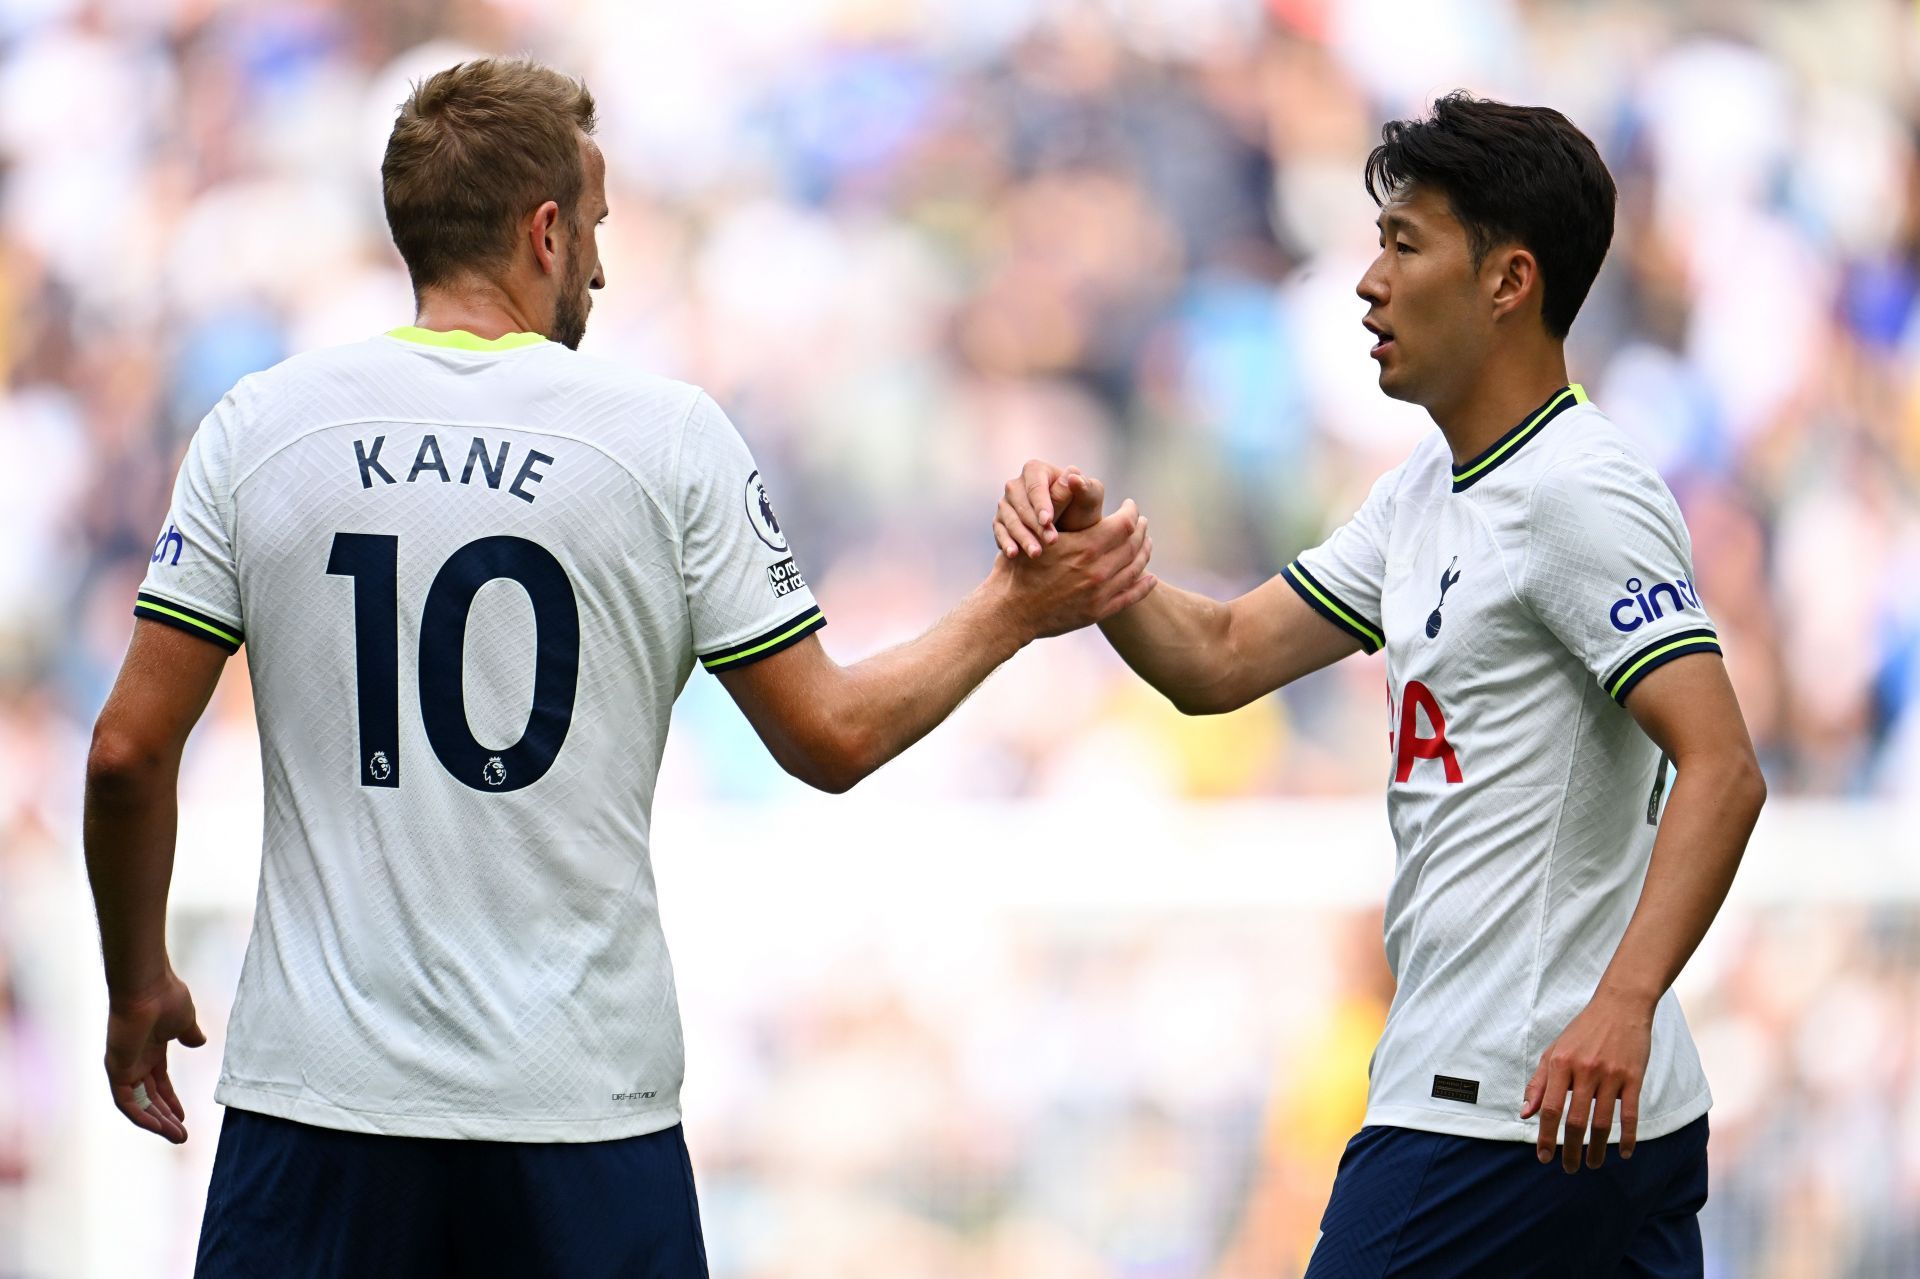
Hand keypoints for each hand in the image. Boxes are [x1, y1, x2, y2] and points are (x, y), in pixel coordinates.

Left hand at [105, 970, 205, 1143]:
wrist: (148, 989)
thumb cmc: (167, 999)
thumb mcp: (185, 1021)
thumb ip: (190, 1034)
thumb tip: (198, 1042)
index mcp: (151, 1050)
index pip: (159, 1084)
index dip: (170, 1101)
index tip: (183, 1116)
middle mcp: (135, 1062)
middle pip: (148, 1098)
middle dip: (166, 1118)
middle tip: (181, 1135)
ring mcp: (125, 1067)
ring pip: (138, 1105)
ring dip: (156, 1122)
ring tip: (176, 1136)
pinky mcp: (117, 1071)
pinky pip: (126, 1102)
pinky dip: (142, 1117)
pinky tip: (159, 1127)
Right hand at [991, 498, 1154, 637]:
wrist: (1011, 610)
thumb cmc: (1020, 566)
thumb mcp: (1038, 532)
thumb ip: (1060, 504)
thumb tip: (1073, 473)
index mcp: (1087, 547)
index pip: (1125, 523)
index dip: (1131, 511)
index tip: (1130, 505)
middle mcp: (1099, 570)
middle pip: (1134, 545)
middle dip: (1141, 530)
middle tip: (1142, 522)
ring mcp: (1100, 593)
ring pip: (1135, 570)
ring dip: (1144, 553)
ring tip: (1146, 543)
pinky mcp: (1098, 612)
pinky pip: (1130, 597)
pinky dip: (1144, 586)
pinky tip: (1150, 578)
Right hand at [994, 459, 1106, 557]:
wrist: (1072, 532)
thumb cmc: (1082, 510)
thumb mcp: (1090, 498)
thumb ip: (1084, 487)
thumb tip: (1073, 476)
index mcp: (1036, 470)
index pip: (1035, 486)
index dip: (1040, 503)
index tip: (1048, 520)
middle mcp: (1016, 485)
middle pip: (1021, 504)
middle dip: (1036, 525)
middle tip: (1051, 541)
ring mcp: (1006, 504)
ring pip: (1010, 520)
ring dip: (1023, 537)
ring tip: (1036, 553)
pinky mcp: (1000, 523)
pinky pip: (999, 532)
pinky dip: (1006, 543)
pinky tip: (1013, 554)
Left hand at [1520, 989, 1652, 1171]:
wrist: (1620, 1006)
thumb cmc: (1582, 1031)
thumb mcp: (1554, 1051)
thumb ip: (1539, 1083)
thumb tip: (1526, 1114)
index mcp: (1560, 1063)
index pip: (1550, 1109)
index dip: (1546, 1136)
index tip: (1543, 1157)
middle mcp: (1584, 1070)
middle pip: (1575, 1121)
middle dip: (1570, 1150)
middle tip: (1568, 1168)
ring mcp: (1610, 1075)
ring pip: (1602, 1122)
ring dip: (1597, 1150)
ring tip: (1593, 1164)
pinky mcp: (1633, 1077)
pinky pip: (1630, 1114)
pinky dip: (1628, 1137)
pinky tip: (1624, 1153)